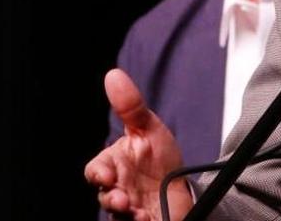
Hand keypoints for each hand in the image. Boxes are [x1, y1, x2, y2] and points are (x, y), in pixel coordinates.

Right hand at [84, 69, 192, 220]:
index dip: (98, 174)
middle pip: (103, 197)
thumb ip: (130, 106)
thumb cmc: (161, 159)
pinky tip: (148, 218)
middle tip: (123, 200)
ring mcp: (128, 210)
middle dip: (110, 199)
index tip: (107, 175)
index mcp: (114, 166)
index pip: (95, 171)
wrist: (185, 188)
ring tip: (138, 212)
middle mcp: (116, 189)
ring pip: (115, 216)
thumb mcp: (149, 129)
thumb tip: (113, 74)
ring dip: (123, 215)